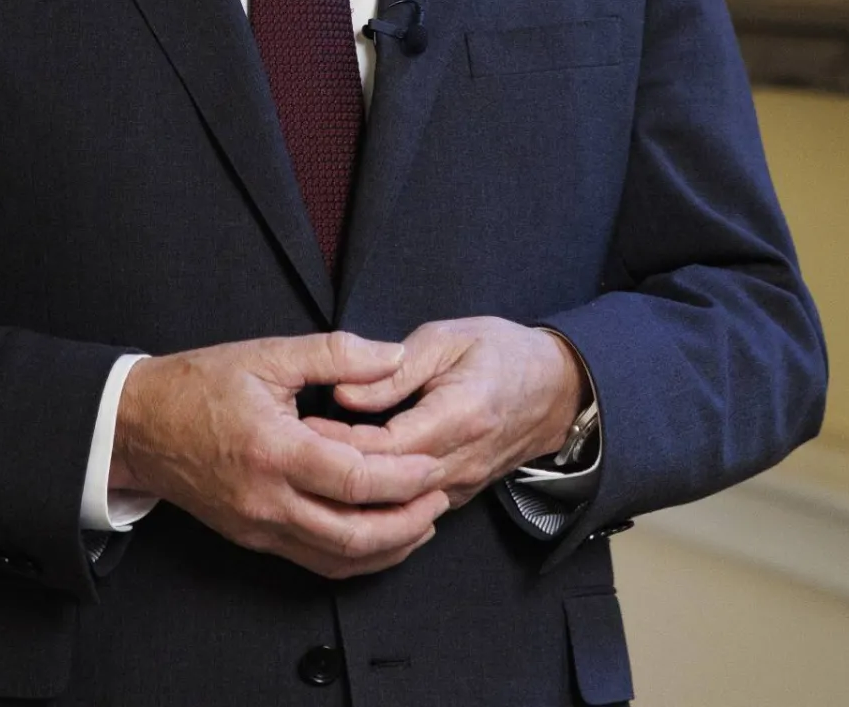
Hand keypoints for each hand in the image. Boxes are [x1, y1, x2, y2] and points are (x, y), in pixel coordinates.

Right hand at [111, 332, 449, 578]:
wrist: (138, 425)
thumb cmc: (199, 384)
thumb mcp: (266, 354)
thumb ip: (335, 353)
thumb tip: (393, 355)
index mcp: (273, 450)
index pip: (353, 479)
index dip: (402, 477)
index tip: (433, 463)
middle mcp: (267, 500)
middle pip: (354, 533)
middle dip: (408, 521)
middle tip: (440, 497)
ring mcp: (259, 527)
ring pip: (338, 559)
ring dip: (389, 547)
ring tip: (423, 521)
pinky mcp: (254, 539)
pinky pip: (316, 561)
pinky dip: (356, 556)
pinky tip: (380, 537)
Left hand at [312, 318, 585, 509]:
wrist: (556, 387)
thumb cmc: (499, 350)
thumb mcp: (445, 340)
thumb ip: (393, 370)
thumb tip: (343, 394)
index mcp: (460, 415)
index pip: (388, 444)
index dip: (342, 440)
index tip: (302, 427)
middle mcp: (463, 460)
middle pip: (389, 483)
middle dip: (338, 471)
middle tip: (293, 453)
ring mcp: (464, 484)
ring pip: (399, 506)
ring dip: (354, 493)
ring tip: (309, 472)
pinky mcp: (461, 494)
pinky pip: (413, 509)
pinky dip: (378, 503)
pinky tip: (343, 488)